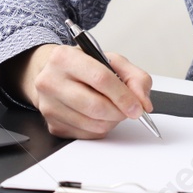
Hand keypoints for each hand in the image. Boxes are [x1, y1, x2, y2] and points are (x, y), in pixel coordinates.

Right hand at [11, 43, 153, 138]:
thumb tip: (143, 103)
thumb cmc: (82, 66)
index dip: (124, 96)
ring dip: (112, 121)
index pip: (101, 79)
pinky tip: (98, 115)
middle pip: (96, 106)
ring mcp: (49, 105)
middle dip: (120, 112)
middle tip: (128, 109)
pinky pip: (87, 135)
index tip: (138, 107)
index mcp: (65, 57)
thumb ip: (135, 77)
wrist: (53, 74)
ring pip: (93, 124)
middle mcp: (51, 81)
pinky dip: (100, 128)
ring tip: (112, 108)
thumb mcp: (111, 60)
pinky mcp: (53, 125)